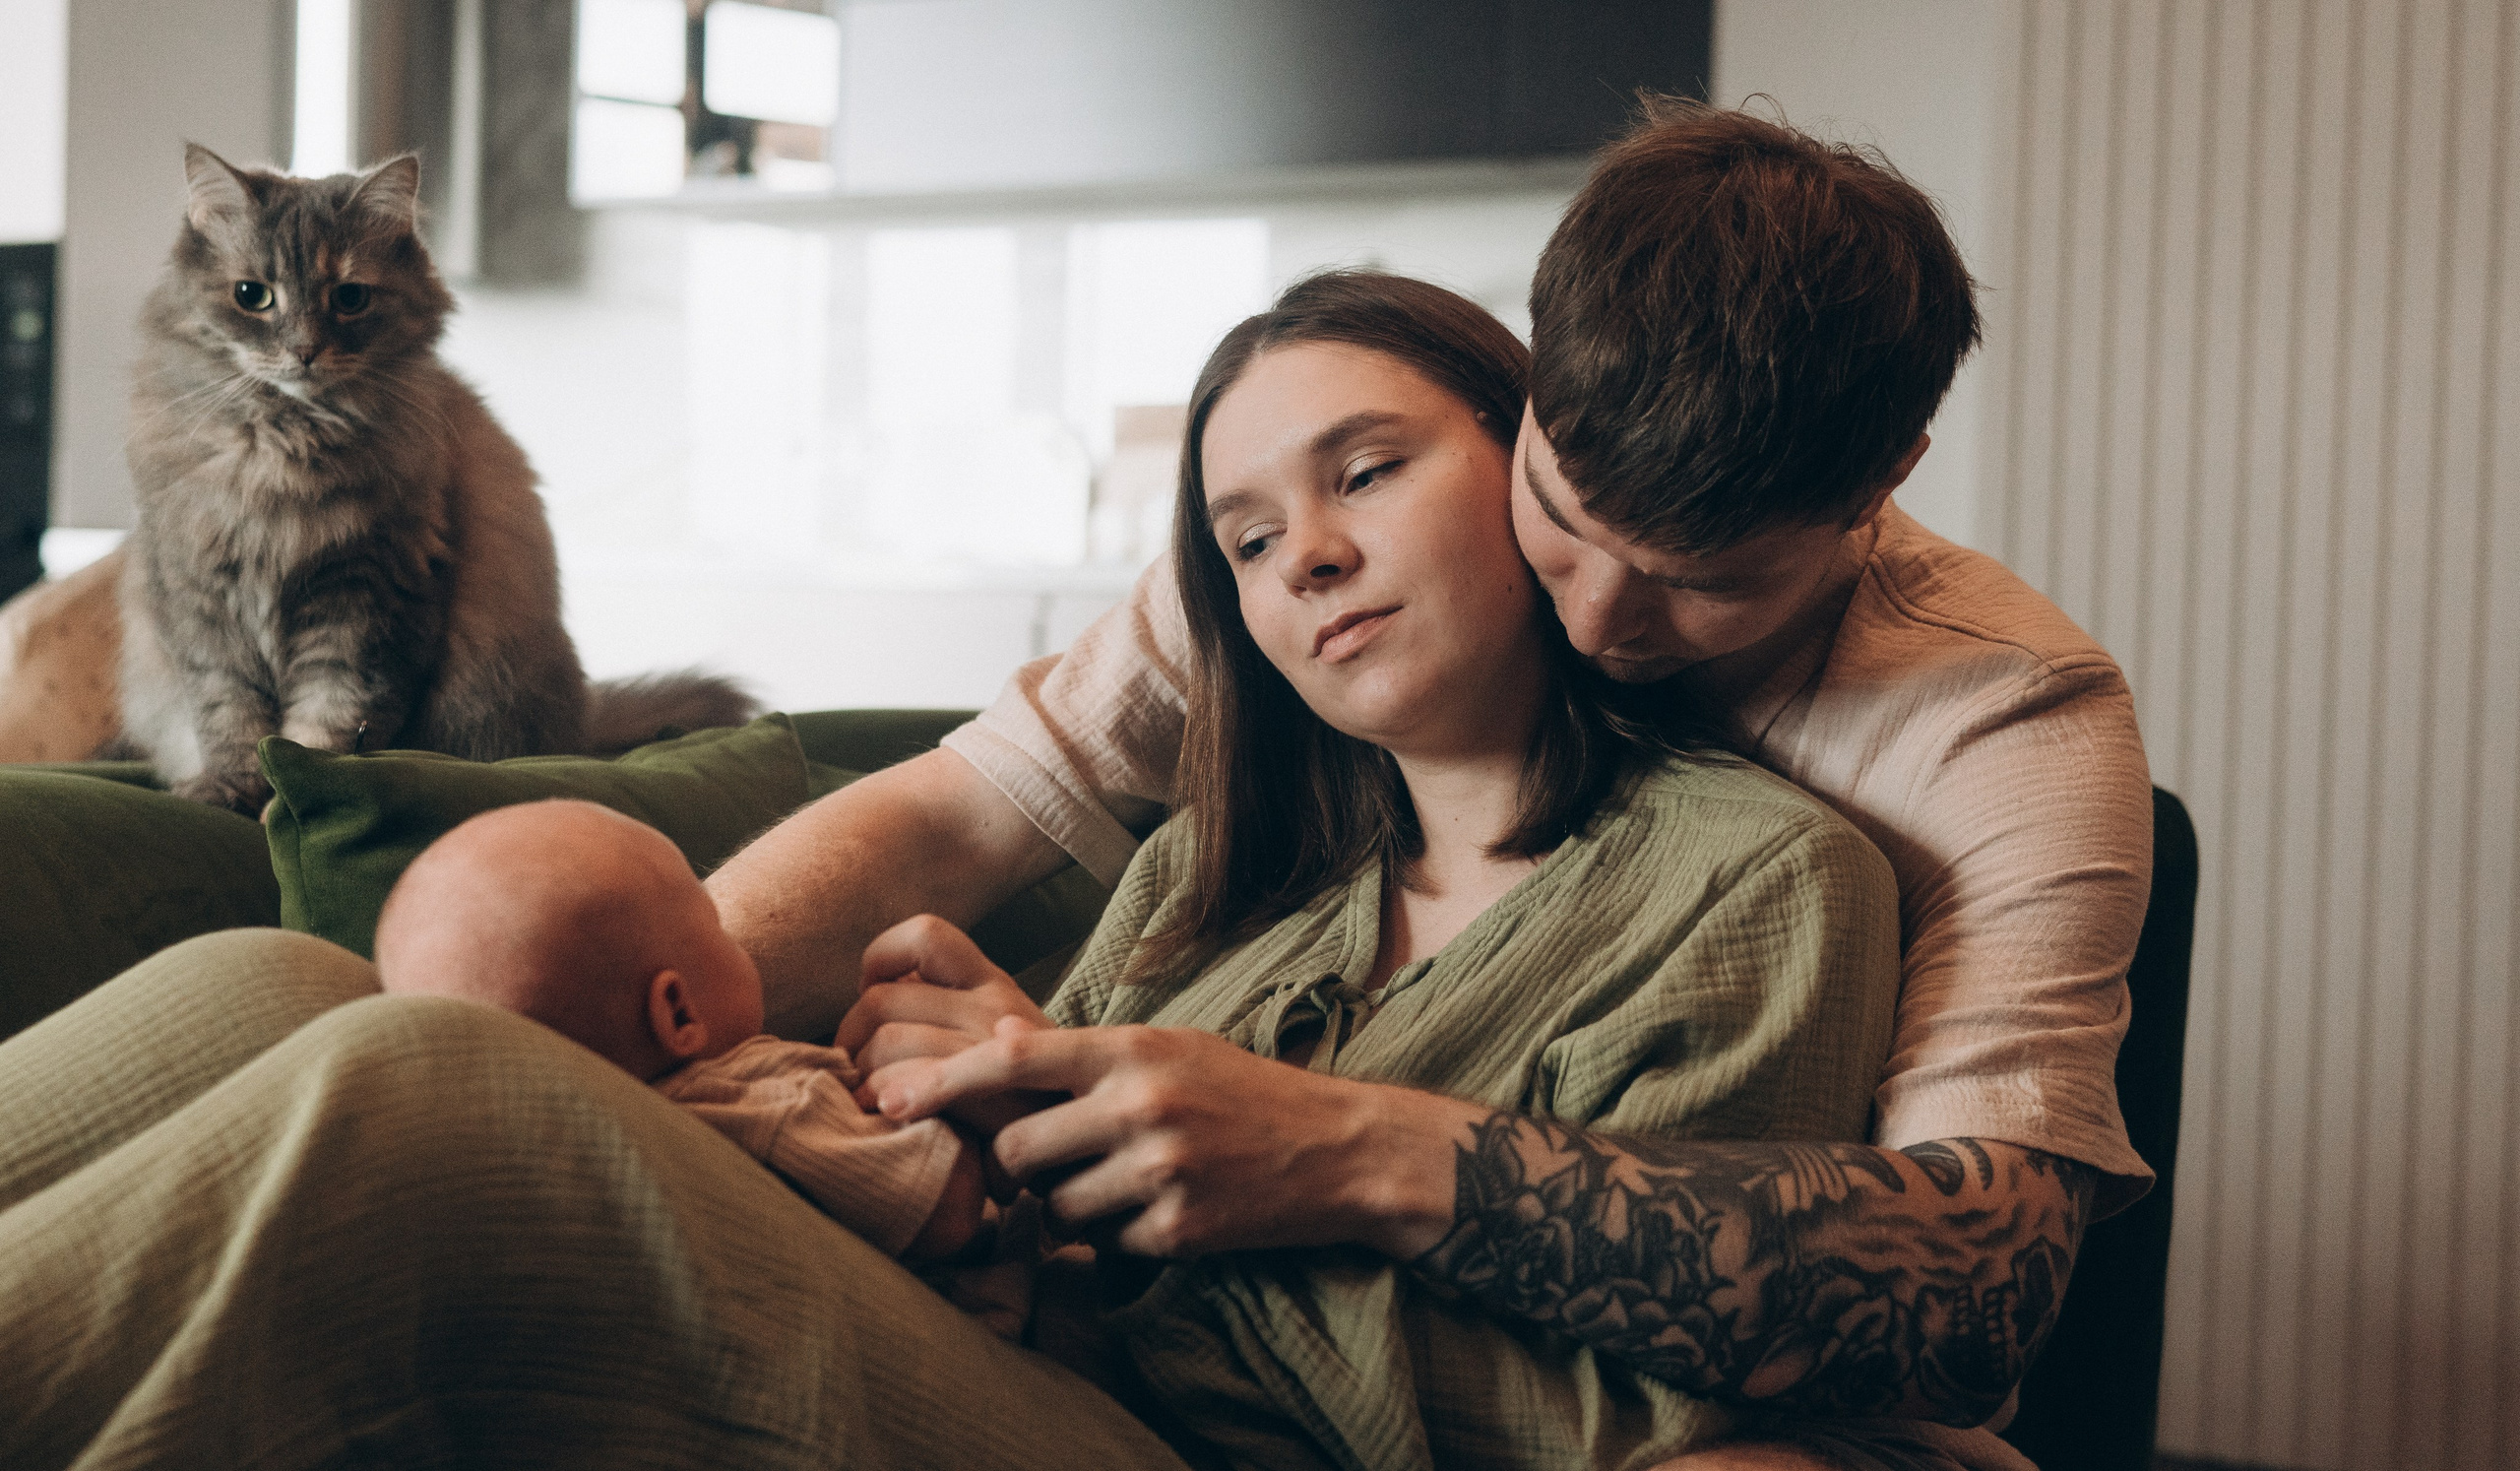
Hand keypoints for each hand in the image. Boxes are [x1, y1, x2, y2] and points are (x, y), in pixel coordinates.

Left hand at [838, 915, 1056, 1134]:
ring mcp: (993, 1051)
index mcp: (997, 986)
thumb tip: (875, 997)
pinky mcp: (989, 1097)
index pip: (926, 936)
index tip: (872, 996)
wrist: (1089, 1152)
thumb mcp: (1007, 1042)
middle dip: (851, 1039)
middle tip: (855, 1073)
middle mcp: (997, 1006)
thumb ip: (953, 1014)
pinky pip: (904, 1083)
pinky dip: (879, 1100)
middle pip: (883, 999)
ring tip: (869, 1103)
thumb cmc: (1034, 1107)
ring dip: (861, 1077)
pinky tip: (887, 1119)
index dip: (881, 959)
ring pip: (886, 1040)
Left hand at [871, 1024, 1464, 1258]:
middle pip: (1018, 1148)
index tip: (892, 1099)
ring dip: (1070, 1206)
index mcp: (1132, 1050)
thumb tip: (999, 1032)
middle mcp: (1140, 1105)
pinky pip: (1104, 1244)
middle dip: (1021, 1165)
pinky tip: (1163, 1209)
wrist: (1338, 1148)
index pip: (1013, 1060)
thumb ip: (1087, 1049)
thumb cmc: (1243, 1091)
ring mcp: (1159, 1170)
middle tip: (1057, 1161)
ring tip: (1123, 1183)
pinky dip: (1120, 1235)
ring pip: (1054, 1205)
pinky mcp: (1178, 1228)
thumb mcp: (1170, 1048)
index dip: (944, 1081)